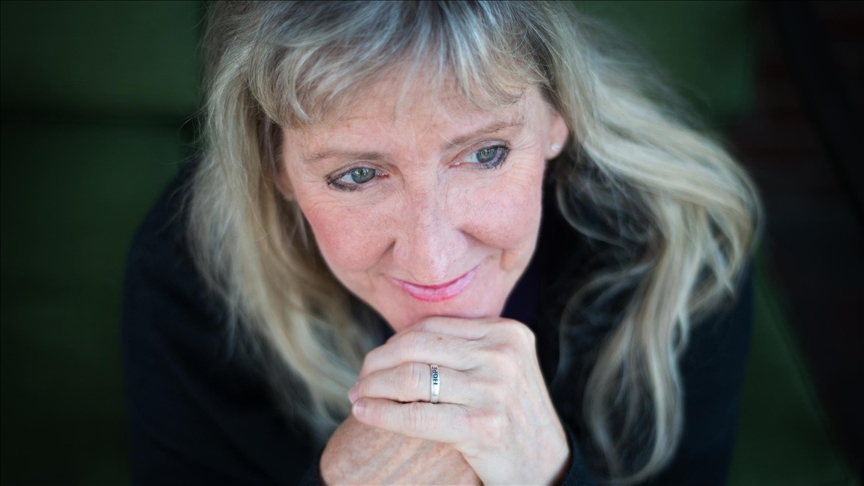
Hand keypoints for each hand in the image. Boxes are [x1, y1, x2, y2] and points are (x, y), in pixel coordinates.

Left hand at [350, 317, 570, 484]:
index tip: (375, 362)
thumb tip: (401, 340)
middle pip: (416, 348)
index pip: (431, 327)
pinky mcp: (482, 426)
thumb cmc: (514, 418)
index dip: (393, 343)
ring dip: (372, 387)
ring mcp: (494, 389)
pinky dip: (381, 413)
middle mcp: (502, 355)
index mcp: (507, 333)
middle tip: (360, 380)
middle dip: (377, 363)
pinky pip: (416, 416)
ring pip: (410, 378)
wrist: (547, 467)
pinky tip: (363, 413)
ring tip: (358, 396)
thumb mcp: (504, 369)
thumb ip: (467, 349)